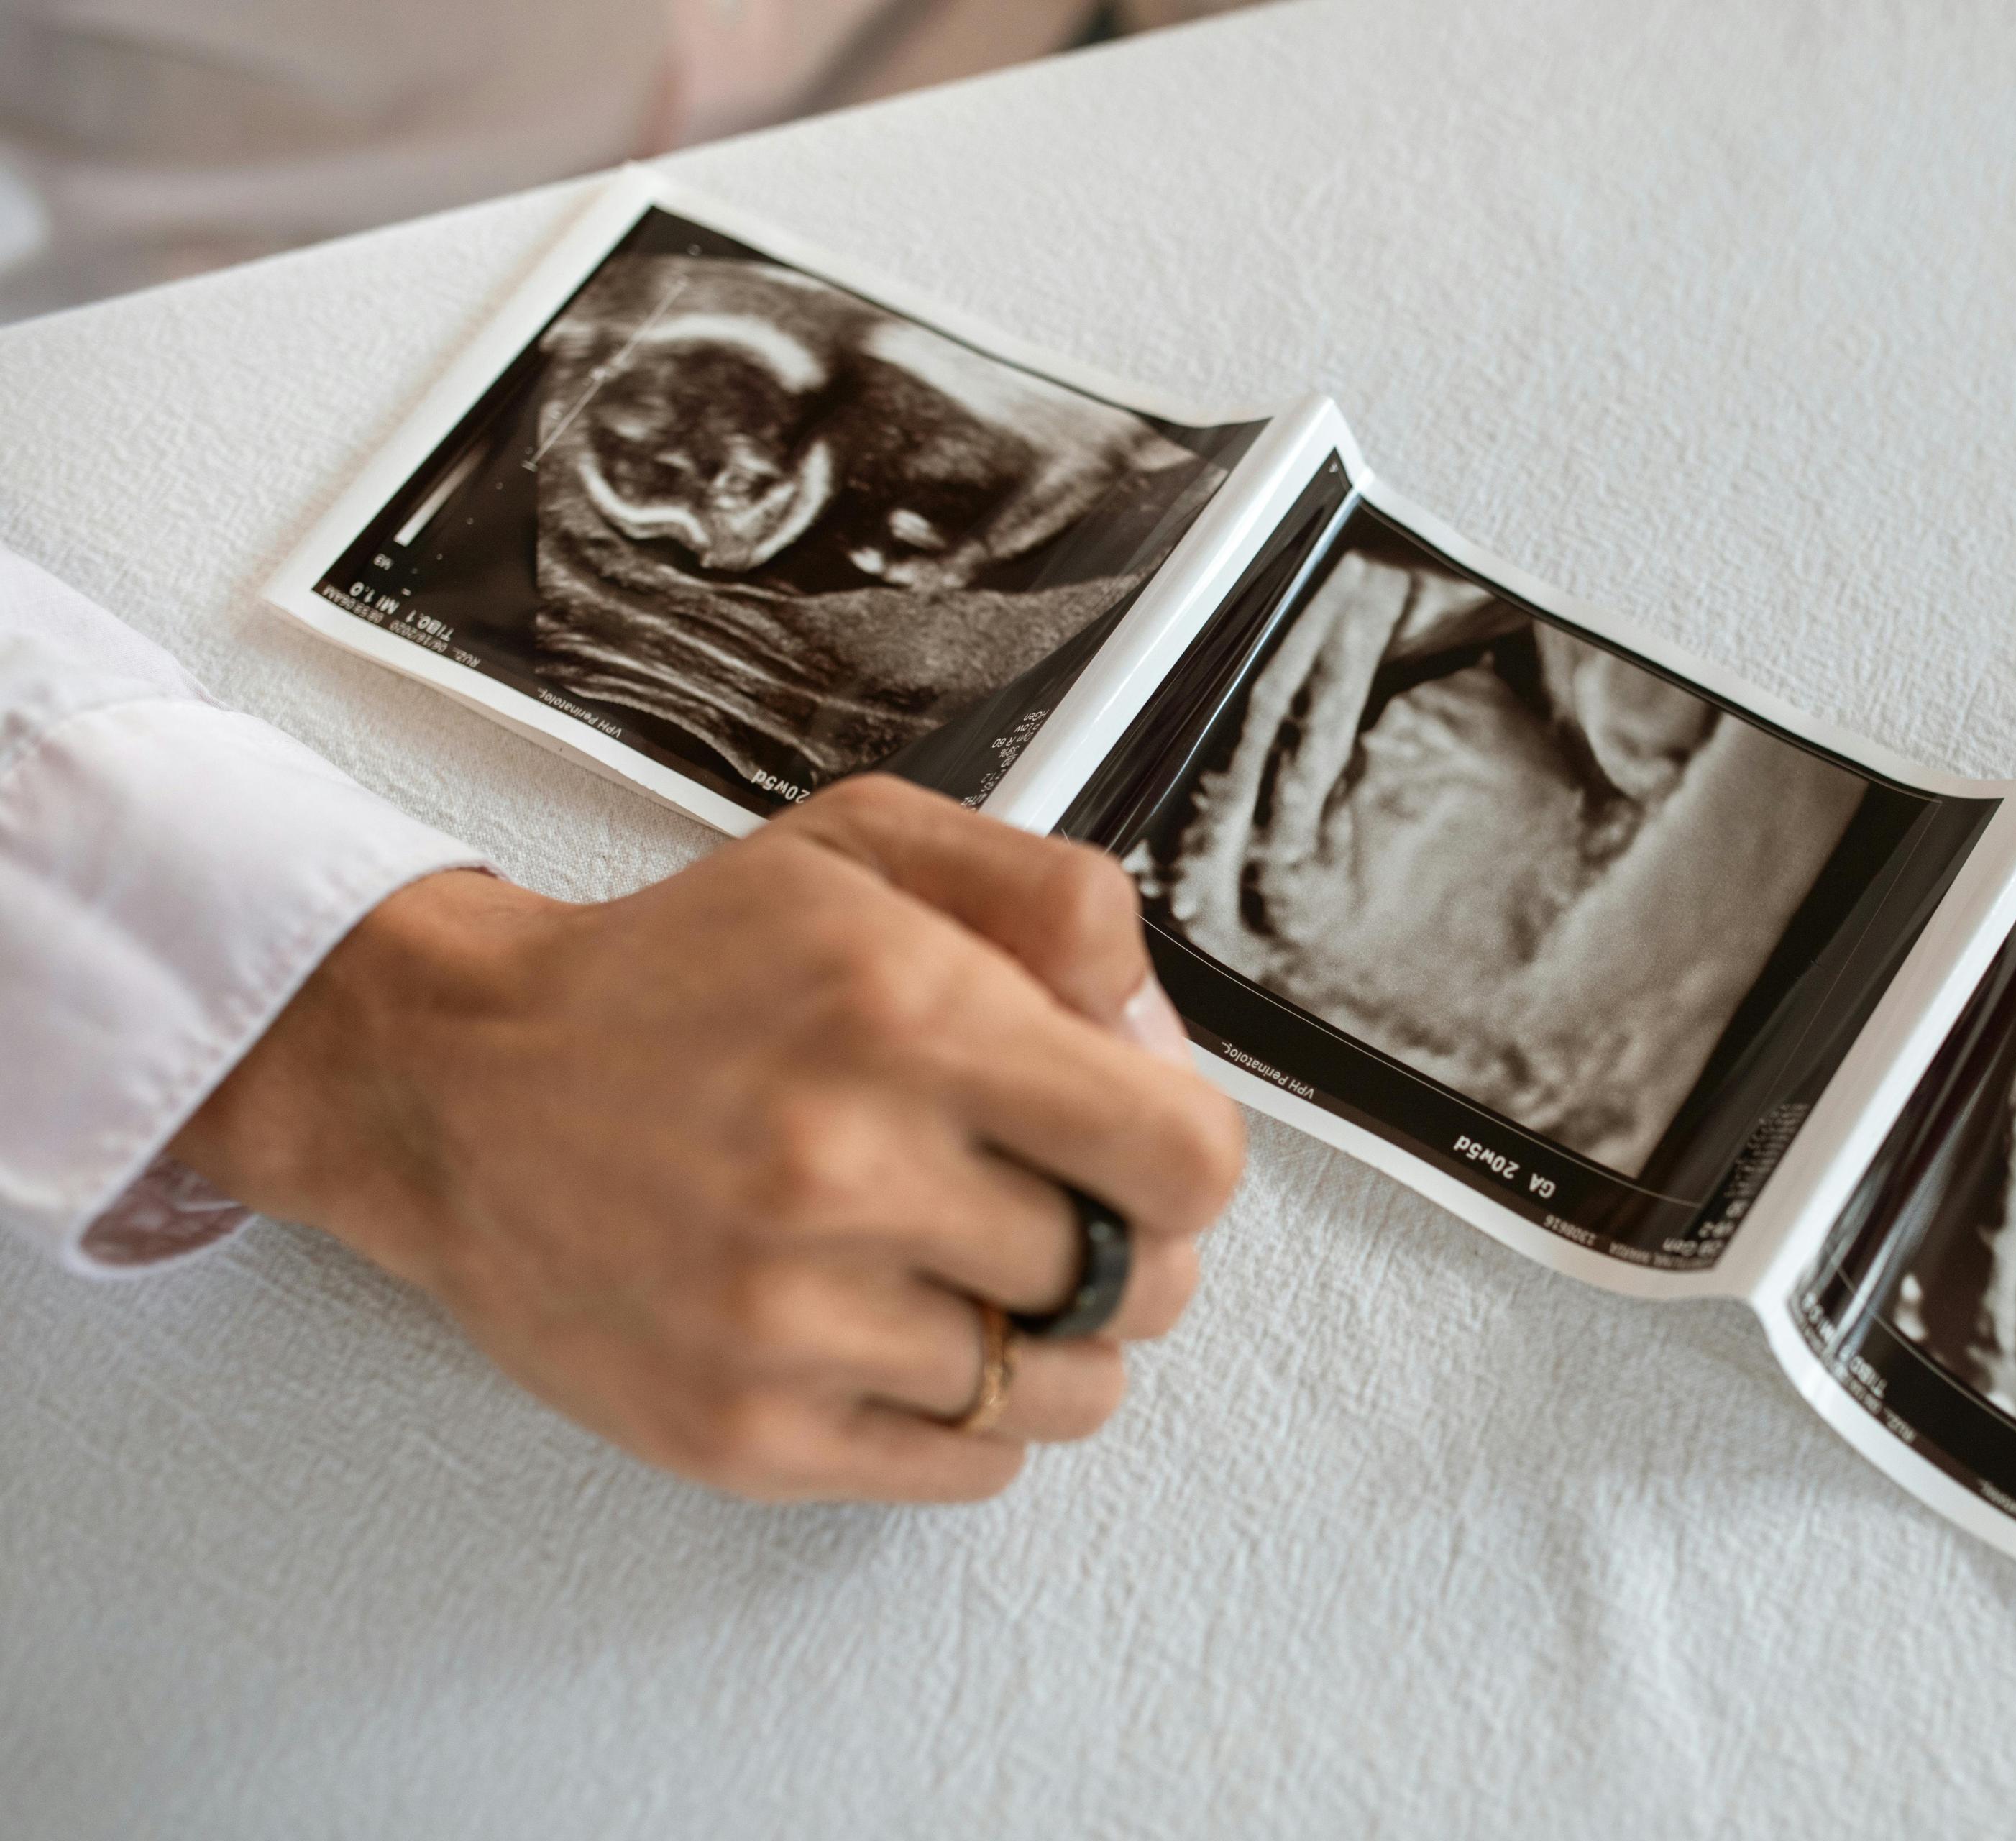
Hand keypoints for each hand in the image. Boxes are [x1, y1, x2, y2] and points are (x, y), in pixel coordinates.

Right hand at [170, 777, 1244, 1502]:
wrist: (455, 1083)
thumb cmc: (683, 971)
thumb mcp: (871, 850)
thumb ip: (1056, 908)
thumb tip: (1159, 1042)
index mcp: (906, 1015)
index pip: (1185, 1159)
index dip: (1185, 1157)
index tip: (1138, 1145)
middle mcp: (847, 1173)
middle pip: (1137, 1281)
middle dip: (1122, 1239)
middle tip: (1051, 1201)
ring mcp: (789, 1321)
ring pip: (1069, 1389)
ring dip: (1053, 1336)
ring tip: (975, 1269)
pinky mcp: (743, 1430)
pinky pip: (970, 1465)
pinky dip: (975, 1411)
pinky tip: (911, 1334)